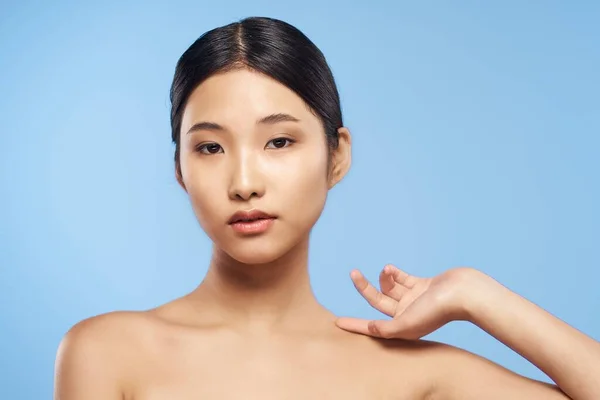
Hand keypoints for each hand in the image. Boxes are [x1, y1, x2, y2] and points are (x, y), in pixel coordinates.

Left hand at [335, 265, 484, 339]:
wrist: (464, 292)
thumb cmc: (437, 311)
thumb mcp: (408, 324)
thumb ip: (387, 329)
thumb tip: (370, 328)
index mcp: (403, 327)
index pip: (373, 327)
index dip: (355, 325)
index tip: (336, 322)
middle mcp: (407, 314)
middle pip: (378, 302)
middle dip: (364, 288)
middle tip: (353, 273)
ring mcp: (414, 299)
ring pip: (390, 287)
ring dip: (384, 277)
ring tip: (387, 270)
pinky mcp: (422, 285)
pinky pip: (402, 278)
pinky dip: (394, 272)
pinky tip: (390, 268)